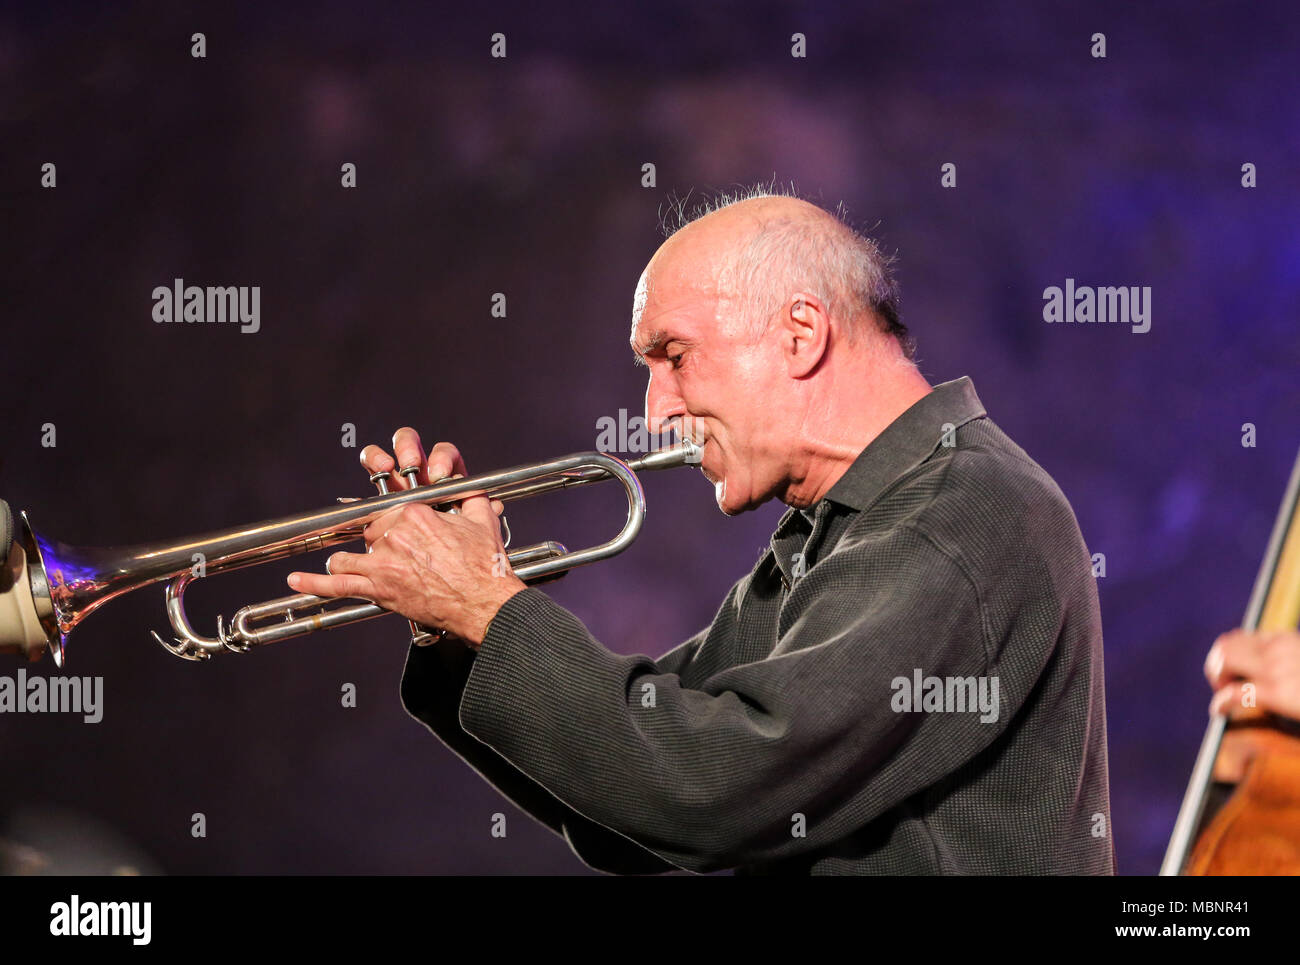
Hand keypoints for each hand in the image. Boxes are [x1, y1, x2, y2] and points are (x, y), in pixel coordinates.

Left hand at [287, 427, 525, 647]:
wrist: (484, 604)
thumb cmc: (485, 566)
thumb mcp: (481, 519)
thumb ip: (468, 497)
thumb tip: (464, 488)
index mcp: (415, 512)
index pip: (389, 509)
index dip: (393, 521)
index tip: (397, 528)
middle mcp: (394, 533)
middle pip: (368, 531)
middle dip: (379, 543)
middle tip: (397, 557)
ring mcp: (383, 562)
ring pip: (350, 554)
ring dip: (353, 561)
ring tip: (367, 569)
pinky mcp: (379, 589)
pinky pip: (338, 584)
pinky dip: (313, 582)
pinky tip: (295, 579)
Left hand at [1204, 628, 1299, 722]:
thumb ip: (1284, 660)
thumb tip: (1255, 669)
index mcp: (1286, 640)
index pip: (1237, 639)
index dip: (1225, 658)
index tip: (1228, 674)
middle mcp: (1278, 647)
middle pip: (1224, 647)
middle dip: (1216, 667)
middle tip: (1222, 687)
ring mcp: (1277, 667)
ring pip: (1225, 661)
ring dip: (1217, 679)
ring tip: (1223, 695)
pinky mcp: (1278, 692)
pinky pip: (1234, 693)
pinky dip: (1221, 703)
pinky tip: (1220, 711)